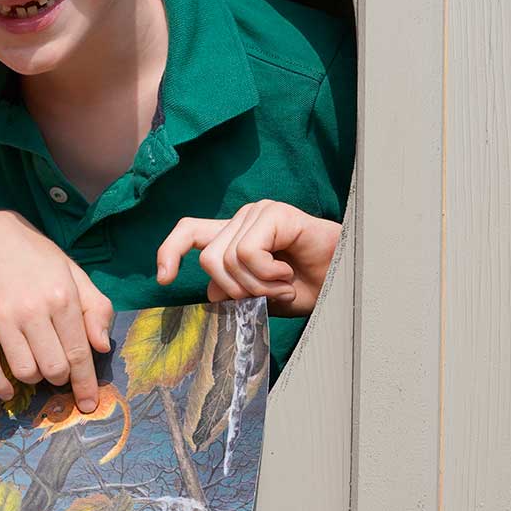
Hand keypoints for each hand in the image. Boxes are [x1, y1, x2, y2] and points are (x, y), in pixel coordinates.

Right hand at [0, 211, 113, 410]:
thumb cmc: (38, 258)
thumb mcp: (74, 274)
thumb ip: (96, 308)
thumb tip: (102, 348)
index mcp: (62, 295)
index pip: (80, 352)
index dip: (86, 384)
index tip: (89, 404)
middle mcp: (33, 307)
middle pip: (54, 368)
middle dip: (60, 377)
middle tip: (58, 369)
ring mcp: (1, 316)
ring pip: (25, 371)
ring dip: (34, 378)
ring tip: (36, 364)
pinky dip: (0, 386)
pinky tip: (9, 389)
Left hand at [156, 200, 342, 316]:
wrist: (345, 285)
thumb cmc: (307, 288)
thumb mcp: (260, 297)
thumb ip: (232, 293)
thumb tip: (209, 293)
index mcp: (234, 237)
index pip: (189, 233)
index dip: (170, 251)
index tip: (165, 279)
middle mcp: (242, 220)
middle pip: (208, 260)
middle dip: (236, 290)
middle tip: (267, 296)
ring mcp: (258, 213)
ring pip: (226, 259)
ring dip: (257, 286)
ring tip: (284, 284)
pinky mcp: (274, 213)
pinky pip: (247, 252)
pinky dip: (267, 274)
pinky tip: (289, 272)